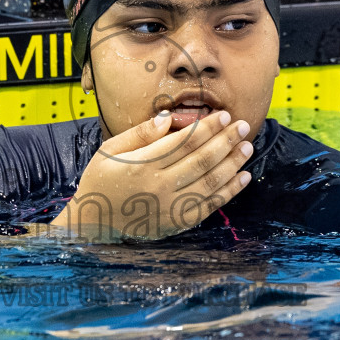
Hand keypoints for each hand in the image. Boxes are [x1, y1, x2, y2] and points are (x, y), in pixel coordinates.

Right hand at [50, 109, 253, 241]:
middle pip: (201, 159)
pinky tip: (242, 177)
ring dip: (232, 163)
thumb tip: (169, 118)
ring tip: (247, 147)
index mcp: (142, 165)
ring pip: (210, 182)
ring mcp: (170, 207)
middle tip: (243, 126)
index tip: (223, 116)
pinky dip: (229, 191)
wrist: (93, 223)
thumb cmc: (101, 181)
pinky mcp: (177, 223)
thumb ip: (140, 133)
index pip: (184, 142)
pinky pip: (209, 205)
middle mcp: (159, 186)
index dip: (207, 128)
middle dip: (226, 140)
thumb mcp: (110, 150)